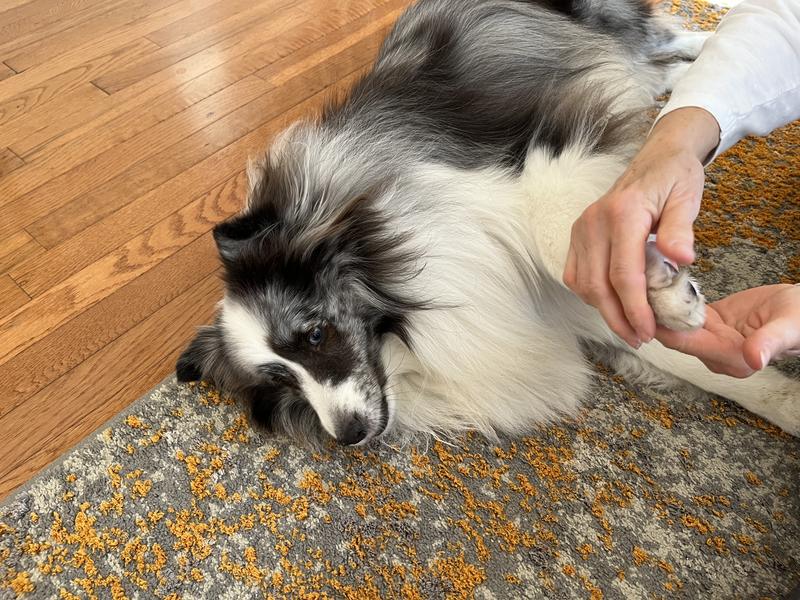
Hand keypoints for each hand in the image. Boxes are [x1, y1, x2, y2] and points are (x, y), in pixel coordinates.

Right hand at [563, 107, 720, 346]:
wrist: (657, 157)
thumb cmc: (675, 177)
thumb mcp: (687, 197)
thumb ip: (681, 229)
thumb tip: (682, 260)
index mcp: (623, 213)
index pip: (623, 274)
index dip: (635, 309)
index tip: (650, 331)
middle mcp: (594, 222)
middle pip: (598, 285)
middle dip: (618, 318)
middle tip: (640, 339)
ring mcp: (582, 229)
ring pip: (583, 284)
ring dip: (603, 310)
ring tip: (629, 326)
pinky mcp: (578, 235)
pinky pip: (575, 274)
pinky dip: (591, 295)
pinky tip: (612, 304)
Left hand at [656, 284, 799, 376]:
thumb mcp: (791, 327)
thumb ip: (770, 342)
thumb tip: (754, 359)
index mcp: (732, 358)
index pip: (686, 343)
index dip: (663, 326)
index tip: (644, 307)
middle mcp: (716, 352)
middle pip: (675, 333)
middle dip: (654, 314)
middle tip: (634, 287)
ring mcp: (712, 338)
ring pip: (677, 322)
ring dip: (661, 305)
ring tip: (642, 280)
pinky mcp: (712, 323)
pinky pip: (687, 312)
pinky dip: (674, 299)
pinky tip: (660, 282)